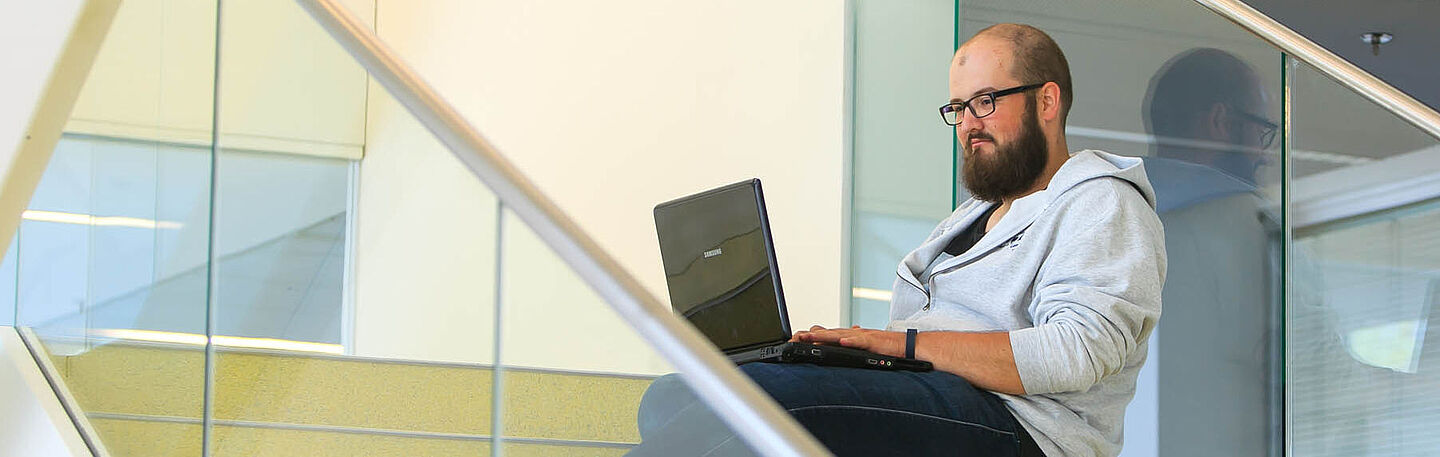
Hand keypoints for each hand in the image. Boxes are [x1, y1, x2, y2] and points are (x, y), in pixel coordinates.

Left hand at [790, 325, 904, 357]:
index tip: (797, 339)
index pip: (828, 335)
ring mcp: (862, 336)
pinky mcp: (873, 341)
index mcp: (850, 336)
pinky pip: (861, 341)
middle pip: (829, 333)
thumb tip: (836, 346)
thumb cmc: (884, 346)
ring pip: (840, 335)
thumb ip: (848, 345)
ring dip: (825, 336)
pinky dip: (851, 341)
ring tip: (810, 337)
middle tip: (796, 337)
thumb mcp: (862, 347)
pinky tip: (842, 341)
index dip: (812, 337)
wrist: (905, 345)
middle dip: (812, 336)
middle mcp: (853, 334)